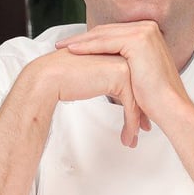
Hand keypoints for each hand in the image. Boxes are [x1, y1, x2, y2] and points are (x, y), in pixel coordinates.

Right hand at [29, 48, 148, 146]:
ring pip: (137, 98)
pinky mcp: (120, 75)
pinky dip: (130, 122)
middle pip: (138, 89)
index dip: (138, 102)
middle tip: (144, 130)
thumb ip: (105, 81)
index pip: (134, 81)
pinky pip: (130, 103)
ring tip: (132, 140)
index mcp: (116, 54)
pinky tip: (127, 136)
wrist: (49, 76)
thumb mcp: (92, 79)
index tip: (141, 120)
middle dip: (142, 113)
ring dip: (136, 122)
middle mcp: (122, 56)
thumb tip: (115, 94)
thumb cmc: (65, 79)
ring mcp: (123, 64)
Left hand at [56, 21, 190, 129]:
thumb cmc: (155, 96)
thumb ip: (125, 60)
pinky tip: (72, 51)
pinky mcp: (139, 40)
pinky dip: (87, 46)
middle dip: (82, 37)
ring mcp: (144, 31)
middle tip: (62, 44)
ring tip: (62, 47)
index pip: (113, 32)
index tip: (73, 45)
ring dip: (80, 40)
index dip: (91, 38)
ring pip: (103, 34)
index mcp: (149, 31)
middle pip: (106, 31)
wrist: (170, 107)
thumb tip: (106, 62)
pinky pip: (106, 42)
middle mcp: (148, 27)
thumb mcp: (137, 71)